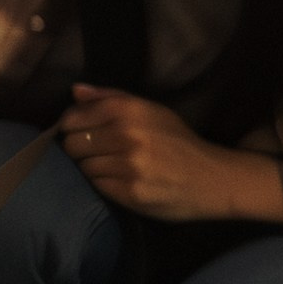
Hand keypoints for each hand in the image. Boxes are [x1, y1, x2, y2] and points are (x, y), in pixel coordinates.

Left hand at [58, 84, 282, 224]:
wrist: (212, 178)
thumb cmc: (178, 142)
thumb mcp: (151, 110)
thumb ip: (111, 97)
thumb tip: (75, 91)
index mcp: (128, 109)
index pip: (72, 118)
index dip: (70, 127)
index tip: (80, 132)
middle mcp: (126, 134)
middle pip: (73, 144)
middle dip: (80, 149)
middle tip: (97, 153)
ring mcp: (128, 165)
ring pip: (83, 167)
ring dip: (92, 168)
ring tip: (113, 167)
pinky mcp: (130, 192)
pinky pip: (97, 186)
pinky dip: (103, 184)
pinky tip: (120, 181)